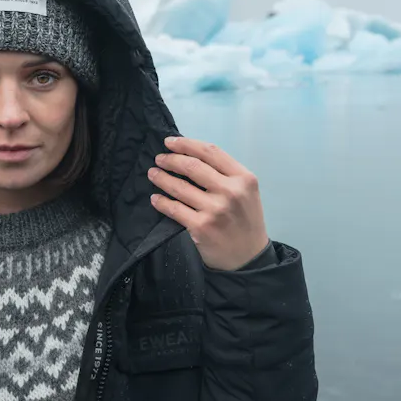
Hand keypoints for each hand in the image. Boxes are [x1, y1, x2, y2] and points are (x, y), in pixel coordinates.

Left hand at [148, 136, 268, 270]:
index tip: (170, 142)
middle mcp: (231, 191)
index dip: (186, 144)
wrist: (248, 258)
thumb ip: (225, 175)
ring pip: (180, 187)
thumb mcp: (246, 193)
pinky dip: (161, 202)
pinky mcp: (200, 227)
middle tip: (158, 159)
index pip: (210, 152)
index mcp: (243, 178)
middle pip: (192, 166)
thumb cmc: (245, 221)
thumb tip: (190, 156)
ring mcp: (215, 209)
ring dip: (161, 178)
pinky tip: (155, 198)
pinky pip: (174, 209)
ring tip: (153, 174)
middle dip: (171, 159)